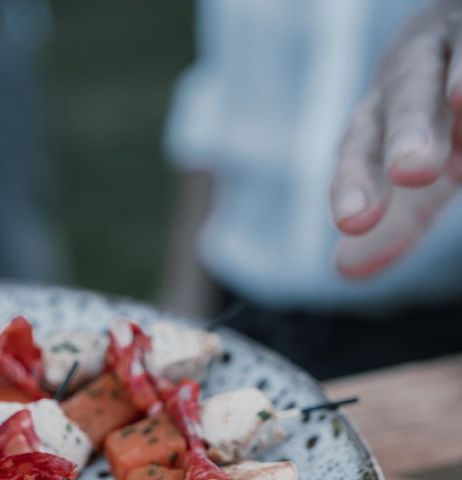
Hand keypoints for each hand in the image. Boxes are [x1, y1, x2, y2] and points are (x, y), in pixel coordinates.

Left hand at [330, 0, 461, 277]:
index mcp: (384, 116)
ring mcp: (453, 44)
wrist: (461, 44)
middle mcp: (413, 75)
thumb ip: (397, 220)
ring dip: (456, 82)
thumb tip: (343, 272)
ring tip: (461, 98)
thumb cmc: (438, 120)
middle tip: (410, 172)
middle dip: (405, 132)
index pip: (363, 151)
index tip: (353, 229)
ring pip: (448, 62)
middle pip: (401, 99)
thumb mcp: (423, 172)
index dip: (356, 184)